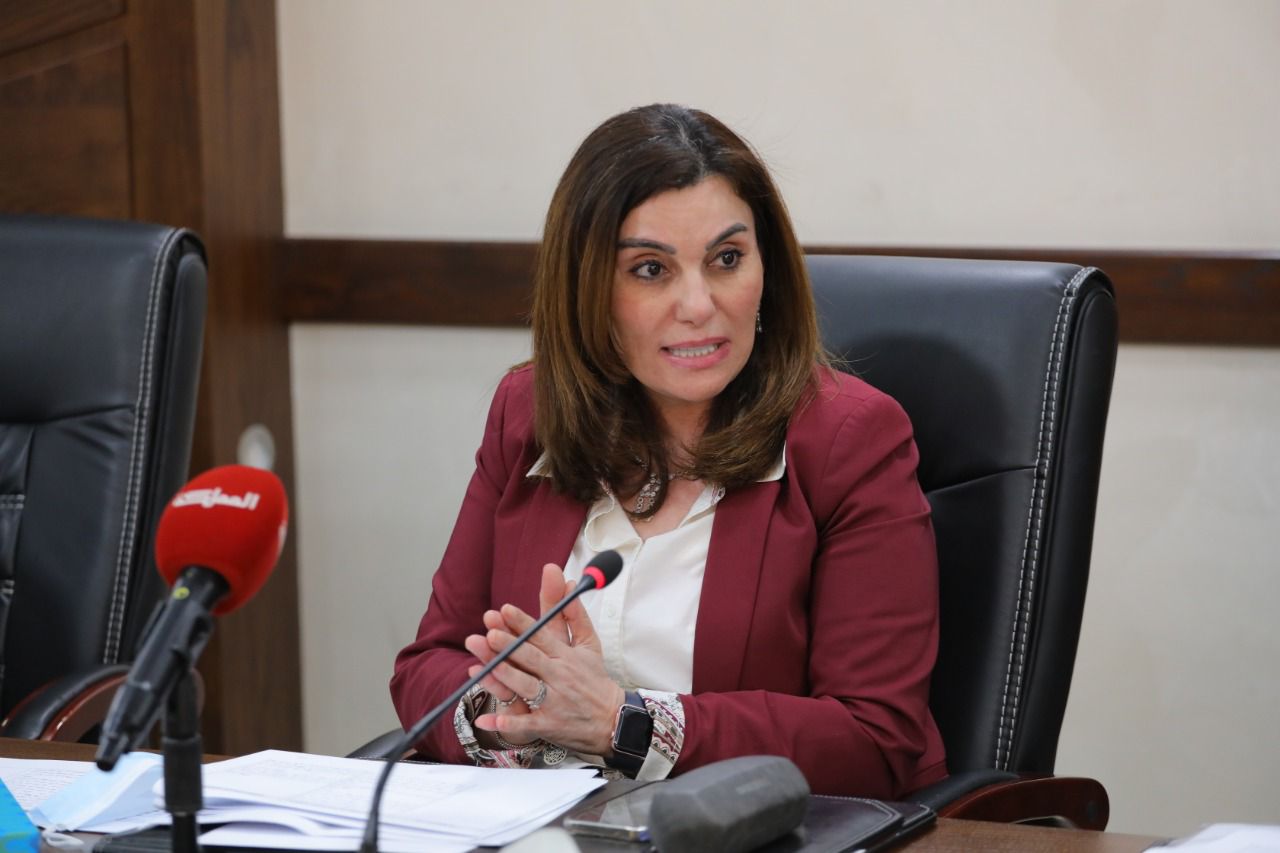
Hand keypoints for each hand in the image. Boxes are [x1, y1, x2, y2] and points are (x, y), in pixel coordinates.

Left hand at [467, 563, 623, 755]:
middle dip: (510, 646)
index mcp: (566, 656)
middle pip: (531, 659)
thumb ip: (575, 615)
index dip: (522, 623)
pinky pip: (525, 725)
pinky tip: (490, 720)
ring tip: (487, 667)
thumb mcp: (590, 644)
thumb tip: (570, 583)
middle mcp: (559, 676)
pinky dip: (509, 724)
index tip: (504, 609)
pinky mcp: (548, 725)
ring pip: (527, 687)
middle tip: (490, 633)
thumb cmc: (594, 678)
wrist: (611, 719)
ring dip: (508, 678)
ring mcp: (553, 702)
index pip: (541, 635)